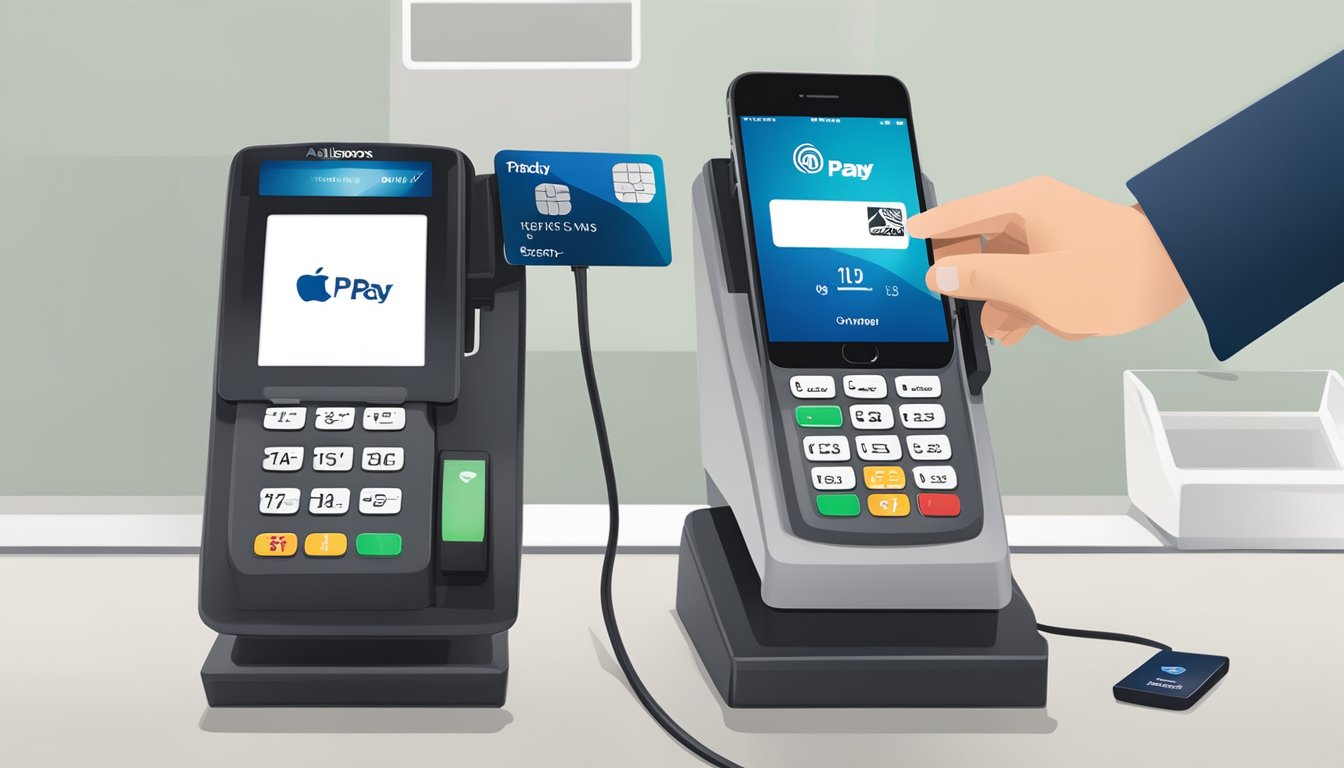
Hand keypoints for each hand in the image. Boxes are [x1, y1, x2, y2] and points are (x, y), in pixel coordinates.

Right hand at [908, 177, 1187, 344]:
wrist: (1179, 272)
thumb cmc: (1119, 273)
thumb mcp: (1038, 286)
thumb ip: (982, 280)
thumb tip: (942, 275)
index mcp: (1023, 206)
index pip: (957, 215)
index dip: (928, 232)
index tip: (903, 239)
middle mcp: (1036, 213)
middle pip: (981, 247)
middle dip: (980, 285)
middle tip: (974, 309)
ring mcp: (1054, 232)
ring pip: (1009, 269)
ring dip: (1011, 300)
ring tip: (1024, 324)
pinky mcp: (1070, 252)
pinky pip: (1034, 276)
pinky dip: (1032, 301)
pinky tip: (1042, 323)